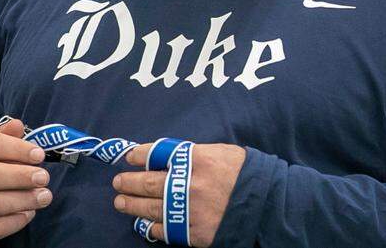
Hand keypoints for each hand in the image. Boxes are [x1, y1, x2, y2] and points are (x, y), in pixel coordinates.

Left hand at [112, 142, 244, 246]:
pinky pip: (165, 231)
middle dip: (128, 182)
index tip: (128, 157)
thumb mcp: (220, 152)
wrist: (268, 204)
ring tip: (120, 202)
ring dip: (132, 205)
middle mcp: (188, 184)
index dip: (137, 156)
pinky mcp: (194, 233)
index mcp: (194, 159)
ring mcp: (189, 211)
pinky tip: (142, 224)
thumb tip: (166, 158)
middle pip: (148, 183)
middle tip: (118, 182)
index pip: (155, 154)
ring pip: (150, 208)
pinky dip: (151, 227)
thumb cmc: (244, 173)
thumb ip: (192, 154)